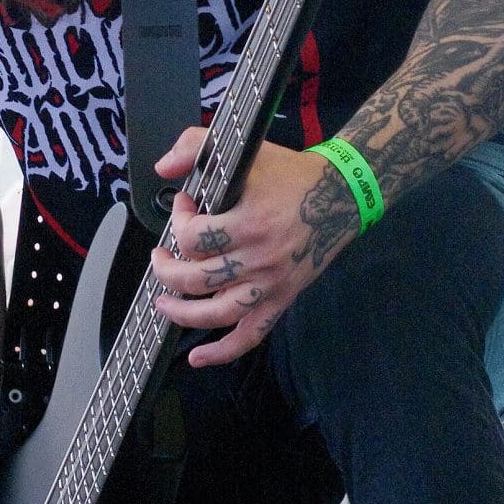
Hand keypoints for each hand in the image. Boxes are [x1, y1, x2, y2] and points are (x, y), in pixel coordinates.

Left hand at [149, 130, 356, 366]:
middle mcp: (259, 260)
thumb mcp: (246, 149)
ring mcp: (270, 285)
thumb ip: (196, 144)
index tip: (184, 205)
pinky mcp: (281, 299)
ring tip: (163, 303)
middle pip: (193, 280)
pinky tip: (197, 359)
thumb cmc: (293, 174)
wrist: (342, 194)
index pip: (191, 238)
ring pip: (214, 315)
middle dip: (166, 269)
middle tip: (160, 255)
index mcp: (249, 223)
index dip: (177, 221)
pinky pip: (249, 336)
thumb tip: (162, 167)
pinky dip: (222, 353)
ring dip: (180, 313)